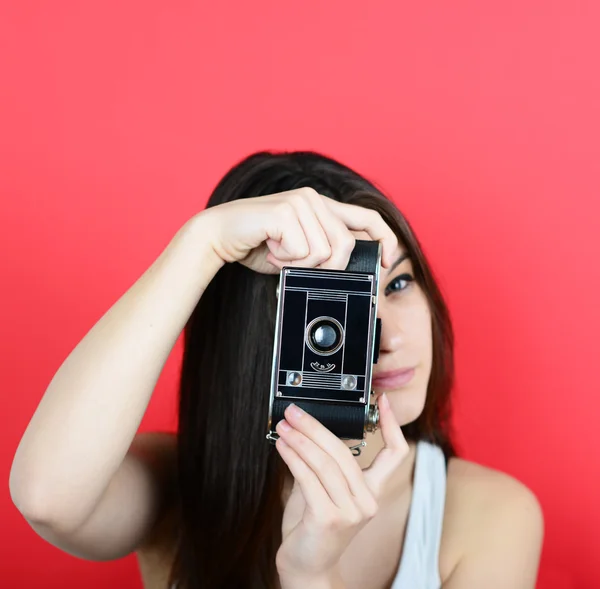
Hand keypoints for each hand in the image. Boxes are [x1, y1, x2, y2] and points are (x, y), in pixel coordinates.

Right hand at [196, 187, 397, 273]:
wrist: (220, 235)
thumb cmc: (259, 243)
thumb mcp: (299, 251)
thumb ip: (323, 253)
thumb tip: (346, 268)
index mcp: (322, 206)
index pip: (367, 217)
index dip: (385, 238)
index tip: (388, 260)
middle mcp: (314, 199)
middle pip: (345, 245)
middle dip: (327, 267)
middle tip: (299, 267)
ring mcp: (300, 202)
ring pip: (323, 252)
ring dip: (298, 264)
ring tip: (278, 254)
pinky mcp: (284, 211)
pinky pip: (301, 251)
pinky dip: (284, 260)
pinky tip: (269, 249)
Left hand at [274, 393, 409, 582]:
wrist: (306, 568)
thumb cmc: (313, 526)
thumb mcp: (325, 490)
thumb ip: (324, 464)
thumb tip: (307, 429)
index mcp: (372, 491)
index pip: (395, 454)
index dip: (392, 425)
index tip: (383, 401)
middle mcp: (367, 501)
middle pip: (345, 451)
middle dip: (316, 427)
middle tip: (295, 412)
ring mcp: (351, 511)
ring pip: (325, 463)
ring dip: (300, 439)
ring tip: (284, 426)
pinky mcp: (329, 518)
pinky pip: (308, 478)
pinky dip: (293, 457)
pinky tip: (282, 446)